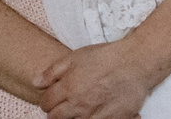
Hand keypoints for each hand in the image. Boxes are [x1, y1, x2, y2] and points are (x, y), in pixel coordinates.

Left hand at [37, 38, 164, 118]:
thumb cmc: (105, 58)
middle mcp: (79, 105)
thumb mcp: (74, 57)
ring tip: (78, 108)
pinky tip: (93, 112)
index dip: (46, 101)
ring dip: (72, 118)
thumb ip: (52, 72)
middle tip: (60, 107)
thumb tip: (35, 83)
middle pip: (56, 118)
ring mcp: (95, 115)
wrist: (134, 64)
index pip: (46, 104)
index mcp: (68, 88)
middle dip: (55, 113)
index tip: (50, 99)